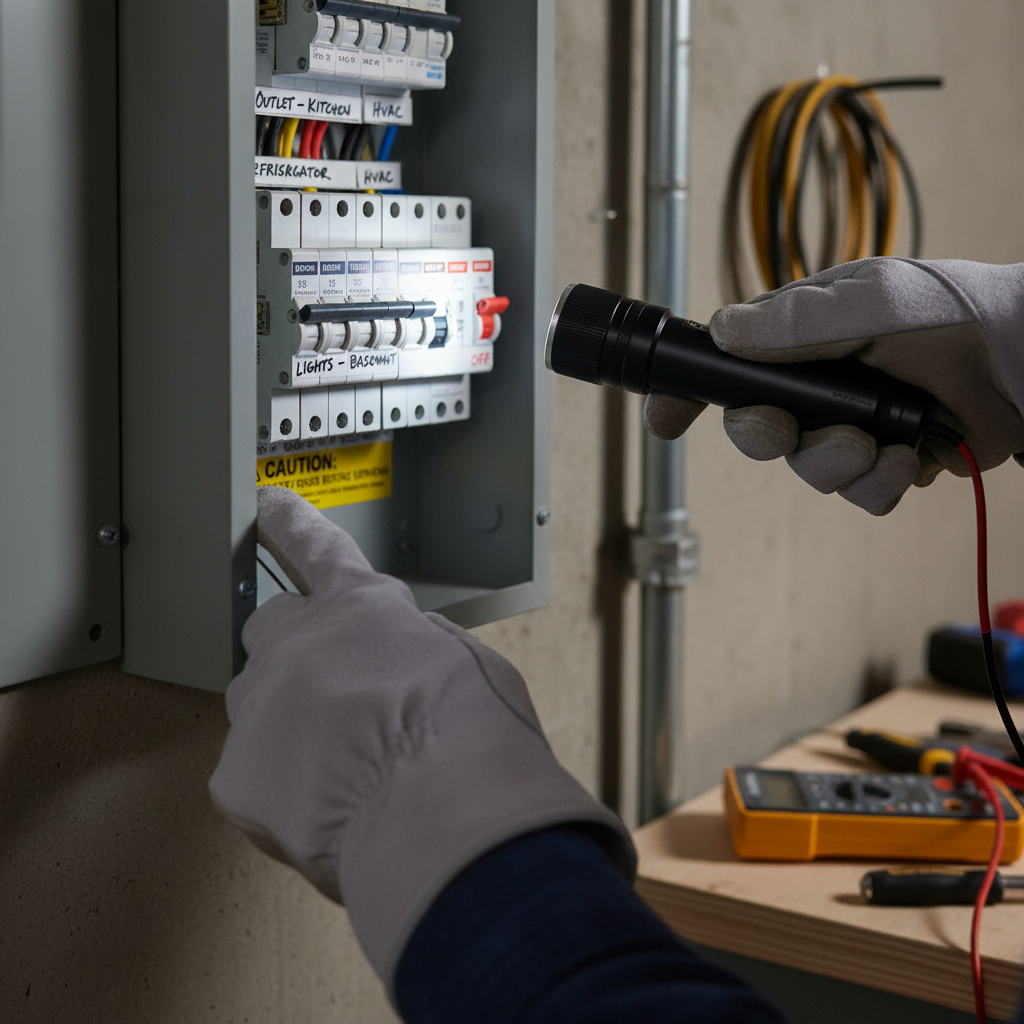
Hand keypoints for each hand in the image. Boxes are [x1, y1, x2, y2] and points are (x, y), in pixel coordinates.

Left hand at [209, 487, 633, 996]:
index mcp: (360, 608)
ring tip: (336, 764)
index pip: (317, 548)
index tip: (268, 506)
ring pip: (255, 704)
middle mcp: (297, 644)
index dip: (292, 524)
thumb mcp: (466, 660)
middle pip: (270, 628)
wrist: (439, 810)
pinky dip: (281, 788)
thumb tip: (399, 658)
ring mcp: (259, 708)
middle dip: (293, 648)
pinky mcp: (236, 774)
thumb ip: (418, 645)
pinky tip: (323, 807)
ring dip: (285, 721)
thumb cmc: (471, 732)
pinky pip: (250, 774)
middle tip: (329, 690)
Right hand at [644, 258, 1023, 513]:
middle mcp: (818, 388)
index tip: (667, 417)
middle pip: (757, 432)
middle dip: (769, 437)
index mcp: (798, 342)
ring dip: (838, 464)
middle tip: (787, 429)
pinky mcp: (886, 462)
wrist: (1023, 356)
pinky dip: (881, 483)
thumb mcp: (869, 299)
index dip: (691, 395)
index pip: (727, 370)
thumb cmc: (951, 310)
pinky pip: (859, 495)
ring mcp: (850, 427)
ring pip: (807, 471)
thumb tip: (725, 331)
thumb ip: (796, 320)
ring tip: (877, 443)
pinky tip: (907, 458)